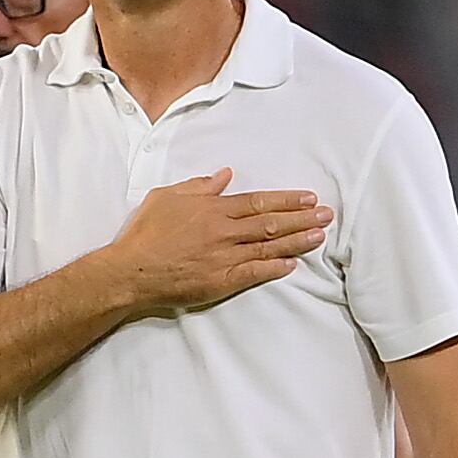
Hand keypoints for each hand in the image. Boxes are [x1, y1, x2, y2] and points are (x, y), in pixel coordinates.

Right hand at [108, 169, 331, 316]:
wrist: (130, 271)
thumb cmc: (144, 233)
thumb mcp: (167, 197)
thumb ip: (199, 186)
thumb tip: (224, 175)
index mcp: (213, 209)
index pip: (258, 201)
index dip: (286, 199)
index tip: (307, 197)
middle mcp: (224, 231)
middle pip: (271, 223)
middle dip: (302, 217)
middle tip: (326, 214)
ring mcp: (224, 257)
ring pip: (268, 247)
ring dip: (297, 241)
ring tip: (320, 235)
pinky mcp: (220, 282)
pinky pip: (254, 274)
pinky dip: (275, 269)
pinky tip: (293, 264)